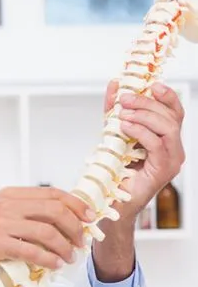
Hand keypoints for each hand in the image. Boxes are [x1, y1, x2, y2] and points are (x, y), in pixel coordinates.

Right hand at [0, 186, 95, 271]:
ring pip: (47, 232)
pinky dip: (48, 259)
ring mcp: (1, 224)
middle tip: (81, 241)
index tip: (88, 217)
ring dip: (64, 246)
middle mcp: (7, 206)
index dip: (76, 205)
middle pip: (55, 211)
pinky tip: (54, 265)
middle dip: (75, 227)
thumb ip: (16, 211)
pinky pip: (31, 251)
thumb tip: (47, 222)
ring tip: (69, 256)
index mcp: (9, 195)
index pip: (52, 194)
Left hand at [106, 80, 185, 219]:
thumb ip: (114, 111)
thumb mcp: (113, 134)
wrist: (111, 201)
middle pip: (171, 116)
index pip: (175, 112)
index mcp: (167, 138)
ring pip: (168, 128)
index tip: (151, 85)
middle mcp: (174, 148)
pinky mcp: (164, 170)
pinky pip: (158, 145)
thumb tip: (115, 85)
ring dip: (145, 116)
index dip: (166, 96)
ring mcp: (172, 159)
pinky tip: (125, 128)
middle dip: (148, 104)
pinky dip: (141, 133)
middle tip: (126, 99)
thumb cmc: (115, 170)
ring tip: (124, 114)